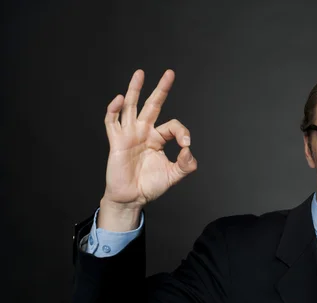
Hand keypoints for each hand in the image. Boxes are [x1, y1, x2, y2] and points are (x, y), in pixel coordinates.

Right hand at [101, 69, 196, 208]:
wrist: (132, 198)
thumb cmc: (150, 186)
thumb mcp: (174, 175)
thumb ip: (186, 164)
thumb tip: (189, 150)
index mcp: (157, 139)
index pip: (172, 126)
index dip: (182, 132)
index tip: (186, 146)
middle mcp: (144, 132)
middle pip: (152, 105)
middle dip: (161, 90)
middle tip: (170, 73)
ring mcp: (129, 135)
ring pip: (131, 107)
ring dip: (135, 90)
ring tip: (140, 73)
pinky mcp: (116, 141)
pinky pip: (112, 122)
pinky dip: (114, 110)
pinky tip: (120, 99)